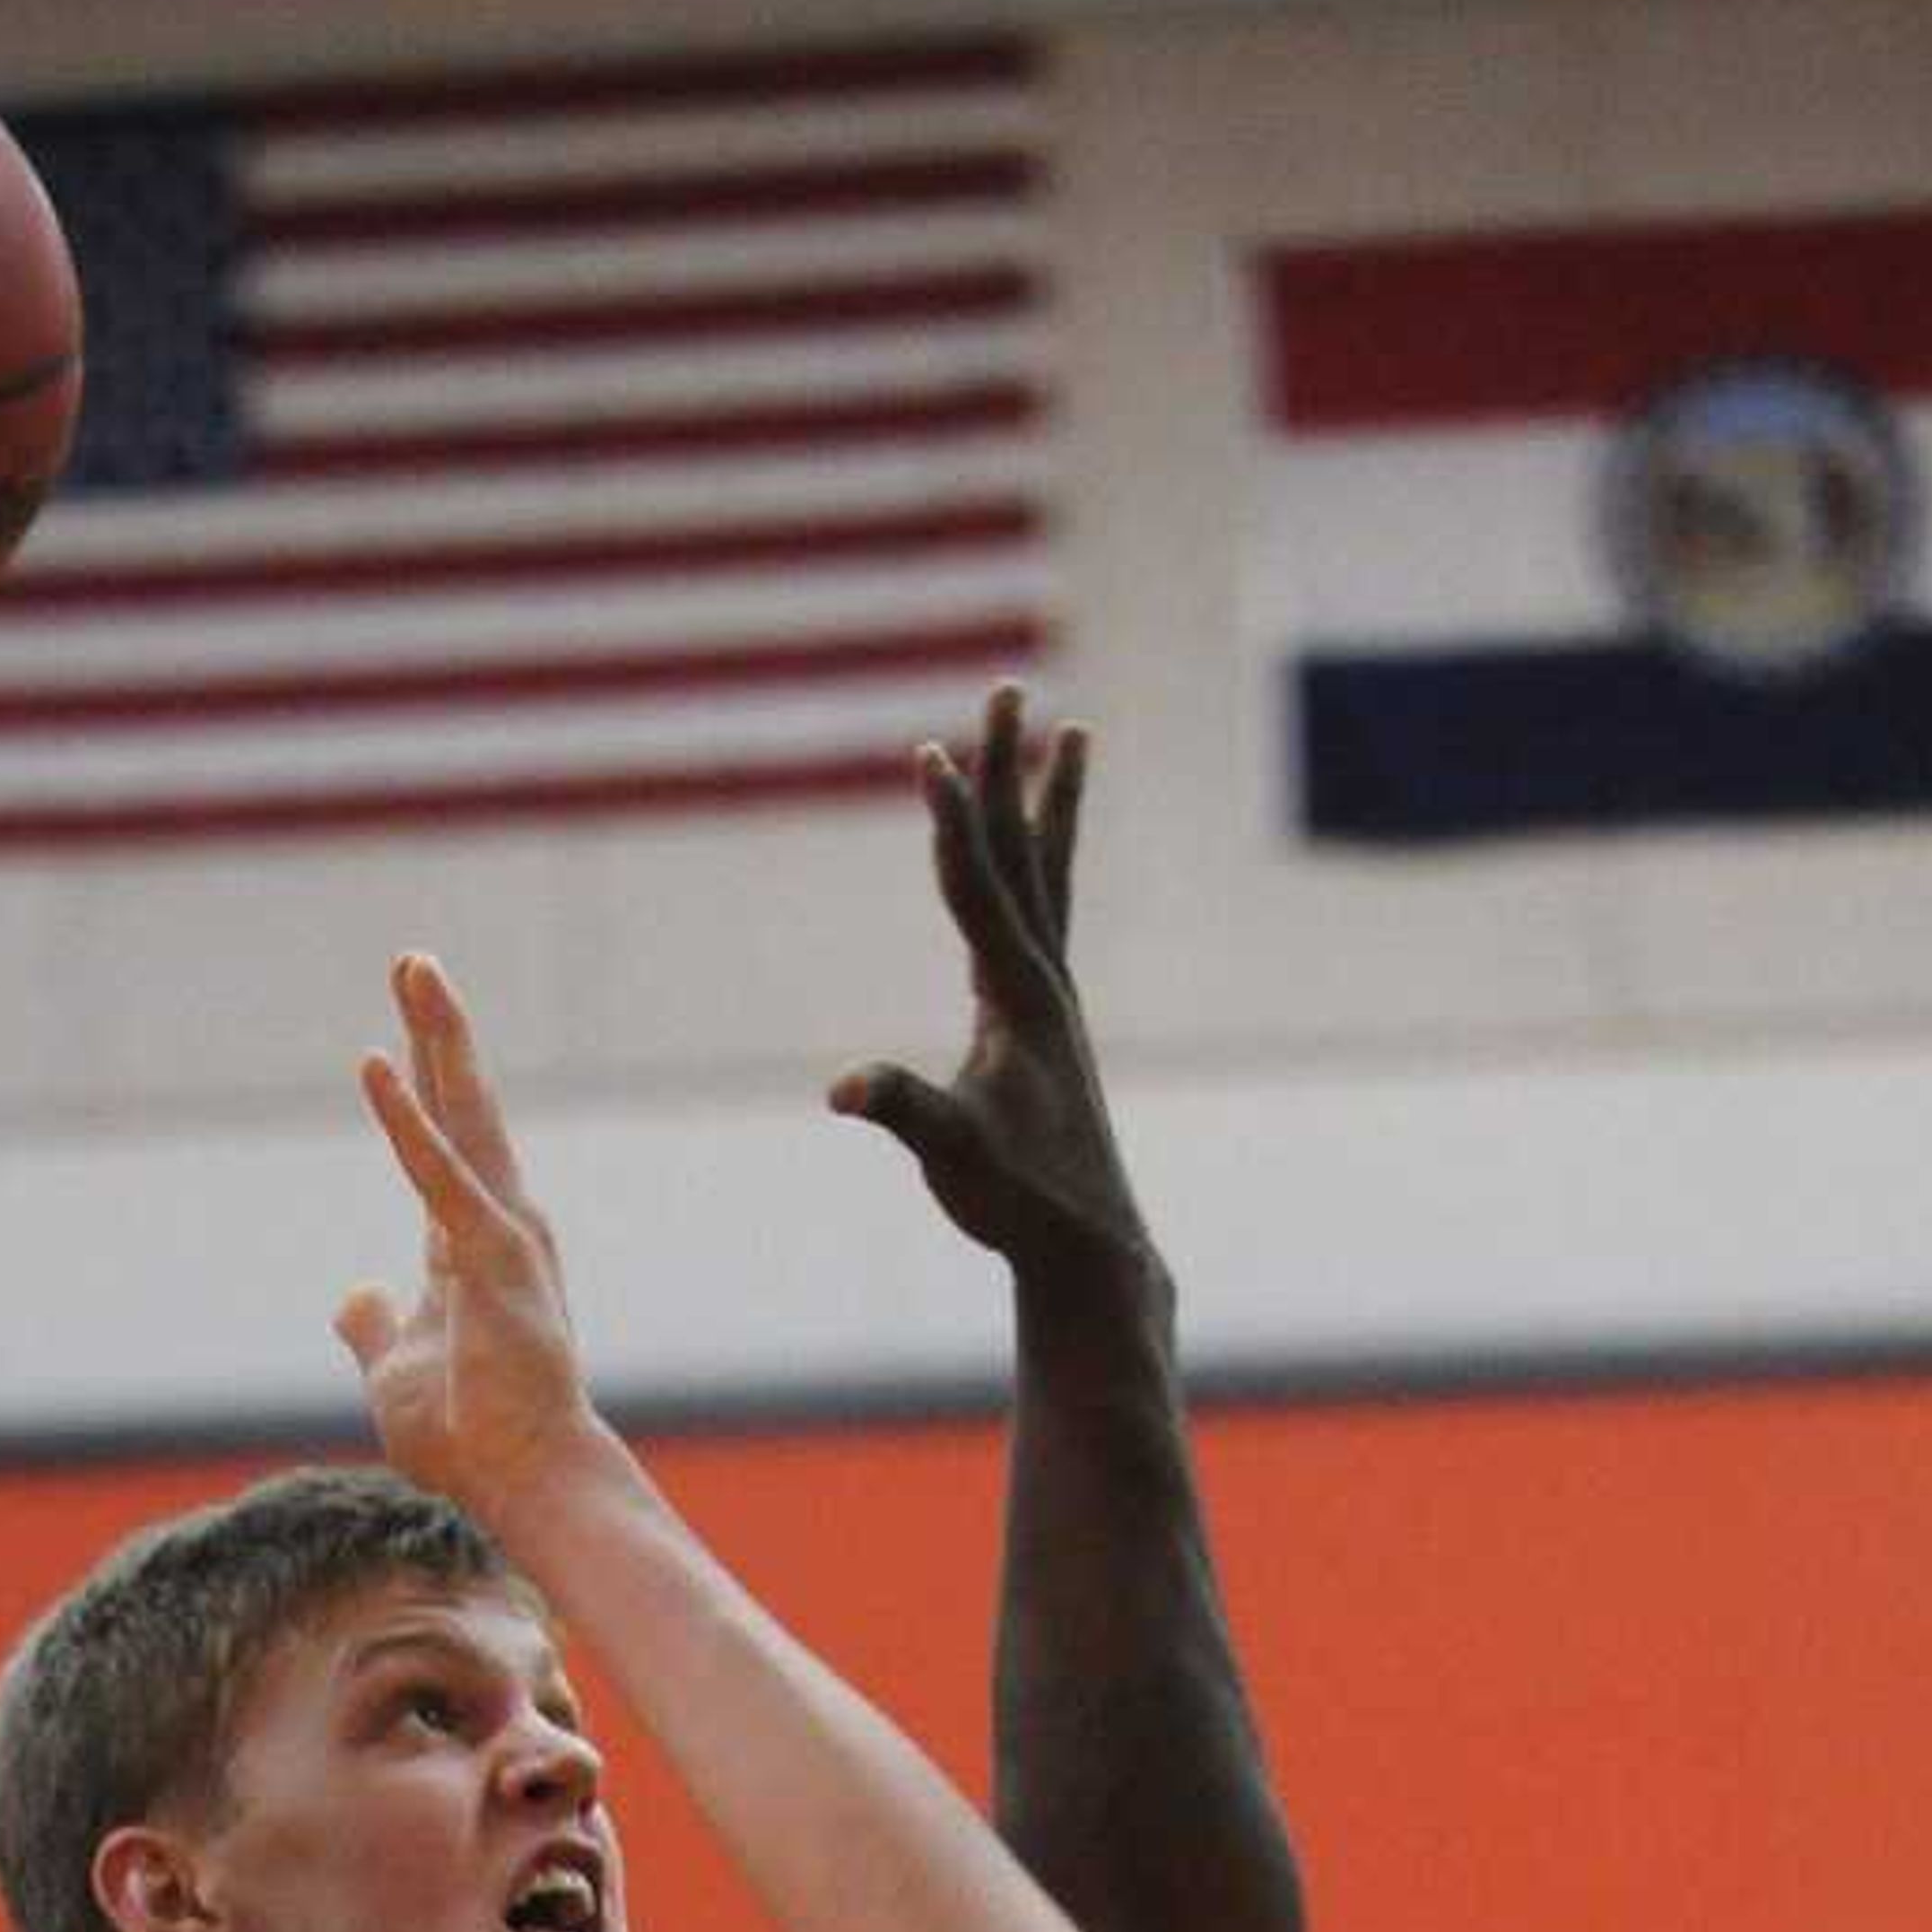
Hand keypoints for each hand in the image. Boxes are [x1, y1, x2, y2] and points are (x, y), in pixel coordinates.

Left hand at [334, 958, 622, 1533]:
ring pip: (462, 1118)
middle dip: (438, 1031)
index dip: (420, 1082)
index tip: (405, 1024)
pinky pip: (438, 1176)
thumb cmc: (473, 1436)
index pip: (440, 1144)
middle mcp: (496, 1225)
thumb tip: (352, 1295)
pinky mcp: (492, 1258)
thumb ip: (377, 1326)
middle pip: (460, 1107)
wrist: (522, 1482)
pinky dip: (407, 1124)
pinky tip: (377, 1065)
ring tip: (415, 969)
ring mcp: (501, 1236)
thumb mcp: (398, 1370)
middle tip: (414, 960)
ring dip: (437, 1040)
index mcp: (470, 1245)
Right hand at [835, 685, 1155, 1297]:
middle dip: (1008, 769)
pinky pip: (1046, 914)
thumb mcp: (950, 1153)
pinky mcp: (1049, 1018)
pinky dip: (1042, 868)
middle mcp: (1045, 979)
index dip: (948, 818)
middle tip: (1011, 689)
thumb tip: (844, 1090)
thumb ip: (902, 1111)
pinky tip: (1039, 853)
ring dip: (1049, 801)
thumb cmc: (1017, 1198)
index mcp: (1018, 995)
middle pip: (1020, 851)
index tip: (931, 750)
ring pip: (1048, 873)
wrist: (1086, 1242)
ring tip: (1069, 733)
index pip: (974, 885)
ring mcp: (1053, 995)